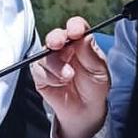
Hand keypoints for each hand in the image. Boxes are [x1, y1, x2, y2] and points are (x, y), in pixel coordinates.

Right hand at [30, 19, 109, 137]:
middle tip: (58, 44)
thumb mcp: (100, 71)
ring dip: (56, 65)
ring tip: (68, 77)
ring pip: (45, 54)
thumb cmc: (94, 88)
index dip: (74, 26)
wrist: (86, 111)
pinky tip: (59, 83)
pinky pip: (38, 70)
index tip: (76, 32)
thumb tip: (85, 37)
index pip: (76, 27)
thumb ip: (91, 54)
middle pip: (55, 36)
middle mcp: (64, 49)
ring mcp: (52, 61)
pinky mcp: (41, 75)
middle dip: (55, 38)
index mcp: (80, 43)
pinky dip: (49, 76)